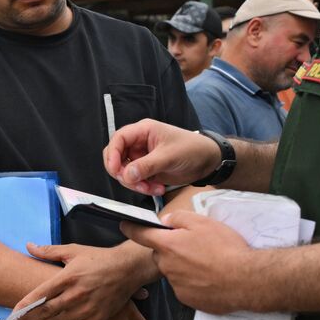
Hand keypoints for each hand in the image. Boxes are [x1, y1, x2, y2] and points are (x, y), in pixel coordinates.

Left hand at [7, 243, 151, 319]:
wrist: (128, 268)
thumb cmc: (99, 258)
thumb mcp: (73, 250)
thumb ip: (49, 251)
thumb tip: (29, 246)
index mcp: (67, 276)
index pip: (40, 294)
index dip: (24, 306)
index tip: (11, 315)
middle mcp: (76, 294)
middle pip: (46, 313)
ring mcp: (88, 307)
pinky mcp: (98, 317)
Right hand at [103, 120, 220, 196]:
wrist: (207, 162)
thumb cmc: (192, 149)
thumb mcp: (170, 156)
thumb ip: (147, 165)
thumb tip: (126, 174)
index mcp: (143, 131)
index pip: (118, 139)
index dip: (112, 154)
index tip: (115, 170)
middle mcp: (139, 143)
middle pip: (116, 157)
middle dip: (122, 173)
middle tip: (134, 182)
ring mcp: (141, 158)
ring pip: (124, 172)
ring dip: (134, 184)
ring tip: (151, 188)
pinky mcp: (146, 171)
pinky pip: (135, 181)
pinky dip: (142, 188)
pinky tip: (157, 189)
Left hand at [121, 212, 259, 312]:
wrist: (246, 280)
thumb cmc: (226, 249)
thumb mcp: (203, 222)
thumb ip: (179, 218)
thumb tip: (166, 222)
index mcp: (168, 246)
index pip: (140, 235)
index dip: (131, 228)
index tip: (124, 226)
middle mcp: (167, 267)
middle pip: (161, 255)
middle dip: (172, 251)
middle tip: (195, 247)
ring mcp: (176, 285)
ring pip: (174, 272)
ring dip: (184, 267)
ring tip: (208, 264)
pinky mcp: (187, 300)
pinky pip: (184, 287)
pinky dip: (193, 283)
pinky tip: (210, 278)